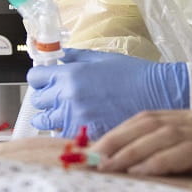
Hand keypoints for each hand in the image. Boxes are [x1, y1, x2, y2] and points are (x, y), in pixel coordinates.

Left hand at [25, 48, 188, 138]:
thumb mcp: (101, 58)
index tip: (44, 80)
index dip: (40, 78)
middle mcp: (68, 96)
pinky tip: (79, 124)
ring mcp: (75, 117)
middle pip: (38, 101)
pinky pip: (63, 135)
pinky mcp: (85, 134)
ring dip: (52, 117)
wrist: (156, 94)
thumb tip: (60, 56)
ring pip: (46, 122)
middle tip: (57, 98)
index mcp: (70, 74)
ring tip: (66, 114)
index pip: (35, 77)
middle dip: (46, 98)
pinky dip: (67, 131)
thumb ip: (75, 57)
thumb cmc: (133, 75)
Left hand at [92, 109, 191, 191]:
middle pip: (148, 123)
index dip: (118, 133)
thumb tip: (147, 175)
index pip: (149, 119)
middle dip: (114, 141)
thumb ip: (189, 160)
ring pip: (161, 135)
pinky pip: (185, 152)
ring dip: (128, 152)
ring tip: (105, 169)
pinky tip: (139, 174)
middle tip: (87, 161)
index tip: (91, 153)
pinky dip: (158, 161)